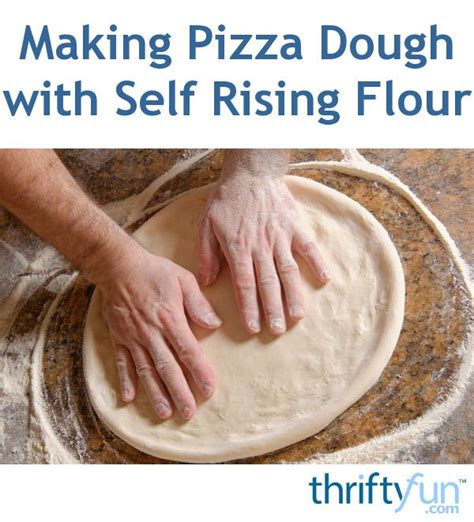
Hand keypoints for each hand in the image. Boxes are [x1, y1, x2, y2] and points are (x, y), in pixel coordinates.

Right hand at [99, 245, 221, 419]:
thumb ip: (199, 303)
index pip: (188, 351)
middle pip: (167, 367)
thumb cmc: (154, 271)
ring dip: (154, 393)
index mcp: (170, 320)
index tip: (209, 390)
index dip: (199, 372)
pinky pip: (121, 362)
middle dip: (179, 391)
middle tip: (188, 413)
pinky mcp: (119, 337)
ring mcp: (133, 338)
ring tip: (163, 413)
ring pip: (145, 370)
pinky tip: (128, 398)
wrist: (118, 266)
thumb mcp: (183, 280)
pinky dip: (124, 380)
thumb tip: (215, 324)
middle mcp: (151, 334)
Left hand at [198, 152, 328, 334]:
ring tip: (298, 317)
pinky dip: (317, 262)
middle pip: (268, 284)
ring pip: (288, 271)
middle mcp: (261, 246)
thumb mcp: (206, 224)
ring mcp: (280, 237)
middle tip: (278, 331)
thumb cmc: (227, 200)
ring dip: (294, 295)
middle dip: (272, 309)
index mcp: (238, 248)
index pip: (244, 284)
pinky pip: (309, 247)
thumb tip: (207, 282)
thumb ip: (206, 254)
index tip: (254, 328)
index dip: (249, 308)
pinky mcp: (295, 227)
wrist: (251, 173)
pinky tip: (325, 280)